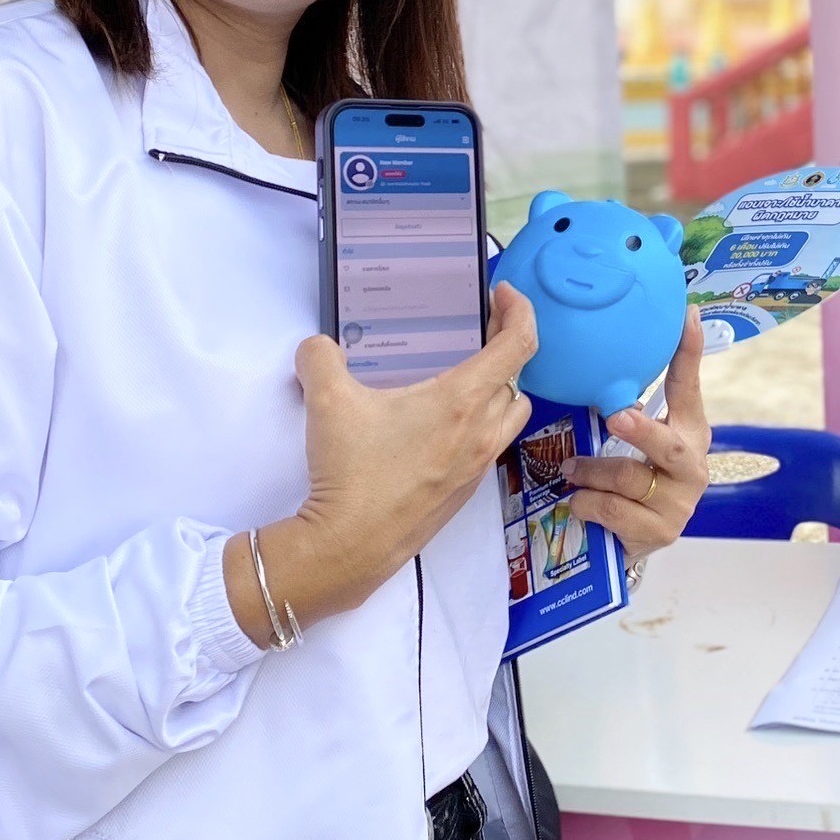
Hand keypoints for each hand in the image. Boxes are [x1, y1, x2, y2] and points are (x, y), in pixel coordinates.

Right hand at [229, 283, 537, 644]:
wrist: (350, 546)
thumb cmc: (351, 474)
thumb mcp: (326, 400)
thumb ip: (321, 357)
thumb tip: (320, 347)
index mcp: (461, 400)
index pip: (518, 344)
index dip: (520, 309)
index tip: (502, 293)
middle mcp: (481, 431)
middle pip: (518, 377)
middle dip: (506, 346)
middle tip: (479, 330)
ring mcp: (476, 465)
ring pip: (511, 414)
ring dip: (500, 389)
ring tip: (466, 374)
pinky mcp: (464, 491)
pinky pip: (490, 445)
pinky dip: (481, 424)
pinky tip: (442, 423)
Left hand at [561, 308, 708, 563]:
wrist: (632, 540)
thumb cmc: (632, 480)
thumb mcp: (632, 440)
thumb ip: (628, 407)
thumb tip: (597, 360)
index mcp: (689, 434)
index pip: (689, 388)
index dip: (690, 353)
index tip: (688, 317)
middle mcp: (692, 467)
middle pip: (668, 445)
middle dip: (642, 431)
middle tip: (618, 417)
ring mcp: (679, 504)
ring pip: (628, 479)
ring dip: (591, 472)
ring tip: (570, 470)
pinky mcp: (660, 533)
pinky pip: (613, 511)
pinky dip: (587, 504)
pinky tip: (577, 502)